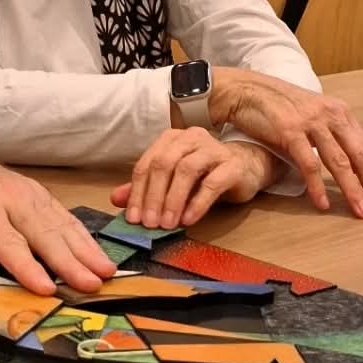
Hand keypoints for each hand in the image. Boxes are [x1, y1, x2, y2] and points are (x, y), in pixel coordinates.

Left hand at [0, 130, 115, 293]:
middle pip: (44, 234)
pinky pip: (67, 218)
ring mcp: (31, 195)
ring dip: (86, 250)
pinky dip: (85, 238)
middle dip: (69, 261)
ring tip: (106, 273)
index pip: (7, 241)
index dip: (27, 266)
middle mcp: (12, 198)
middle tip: (91, 284)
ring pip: (62, 225)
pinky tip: (100, 256)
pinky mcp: (42, 197)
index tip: (46, 287)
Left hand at [109, 129, 279, 229]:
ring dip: (173, 200)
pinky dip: (197, 203)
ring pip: (186, 170)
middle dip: (153, 196)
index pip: (148, 164)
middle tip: (149, 224)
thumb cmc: (206, 174)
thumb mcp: (173, 181)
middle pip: (164, 164)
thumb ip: (146, 187)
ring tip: (168, 224)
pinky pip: (212, 182)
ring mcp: (213, 149)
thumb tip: (116, 199)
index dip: (137, 192)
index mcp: (172, 140)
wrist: (246, 168)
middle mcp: (191, 138)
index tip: (133, 219)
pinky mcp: (233, 165)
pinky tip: (188, 220)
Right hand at [204, 68, 362, 217]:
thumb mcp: (314, 115)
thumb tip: (346, 165)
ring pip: (340, 162)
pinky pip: (309, 164)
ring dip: (352, 190)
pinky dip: (317, 186)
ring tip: (360, 212)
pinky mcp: (290, 131)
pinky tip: (322, 204)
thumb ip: (331, 135)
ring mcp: (312, 123)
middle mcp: (332, 116)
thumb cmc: (280, 106)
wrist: (249, 90)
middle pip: (360, 156)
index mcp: (341, 113)